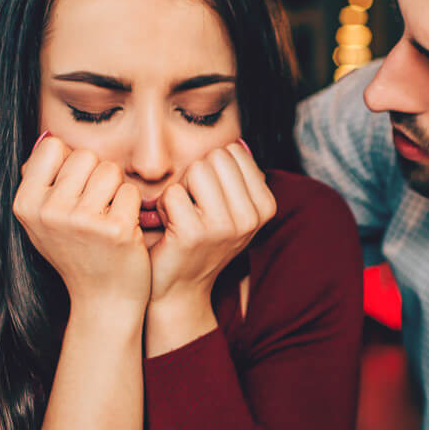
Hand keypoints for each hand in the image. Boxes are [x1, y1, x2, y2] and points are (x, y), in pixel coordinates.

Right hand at [13, 135, 150, 311]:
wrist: (103, 300)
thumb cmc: (77, 253)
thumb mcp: (43, 220)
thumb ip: (41, 179)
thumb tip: (48, 136)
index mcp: (26, 204)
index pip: (53, 146)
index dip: (71, 164)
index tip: (74, 192)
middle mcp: (49, 211)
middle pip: (86, 155)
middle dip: (97, 176)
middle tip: (95, 210)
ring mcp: (82, 221)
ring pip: (111, 170)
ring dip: (116, 190)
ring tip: (108, 218)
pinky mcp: (115, 229)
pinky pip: (131, 192)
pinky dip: (132, 208)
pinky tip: (123, 231)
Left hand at [148, 143, 275, 310]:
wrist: (180, 288)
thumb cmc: (201, 241)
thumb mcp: (232, 211)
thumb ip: (237, 177)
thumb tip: (237, 141)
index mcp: (265, 206)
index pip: (233, 152)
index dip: (213, 171)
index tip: (211, 201)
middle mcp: (250, 217)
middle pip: (214, 158)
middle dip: (196, 178)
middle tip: (194, 209)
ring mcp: (224, 226)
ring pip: (195, 171)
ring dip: (180, 191)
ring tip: (183, 217)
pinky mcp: (194, 233)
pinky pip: (172, 193)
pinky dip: (164, 208)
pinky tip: (171, 229)